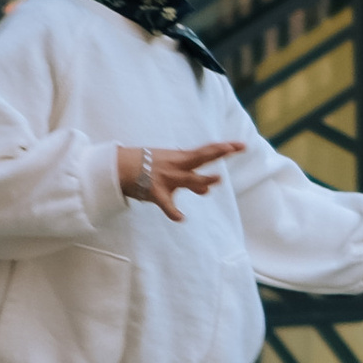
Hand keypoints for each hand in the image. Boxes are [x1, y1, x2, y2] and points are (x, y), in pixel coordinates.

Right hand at [118, 139, 245, 221]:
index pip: (206, 150)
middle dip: (219, 152)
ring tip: (215, 180)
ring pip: (189, 178)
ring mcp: (167, 178)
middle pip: (202, 157)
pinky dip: (173, 212)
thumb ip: (191, 178)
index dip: (224, 147)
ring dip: (202, 180)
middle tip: (236, 148)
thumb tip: (207, 188)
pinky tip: (181, 218)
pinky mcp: (155, 192)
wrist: (120, 167)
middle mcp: (176, 166)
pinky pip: (167, 204)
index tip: (242, 145)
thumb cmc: (148, 167)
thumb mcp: (171, 168)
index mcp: (180, 158)